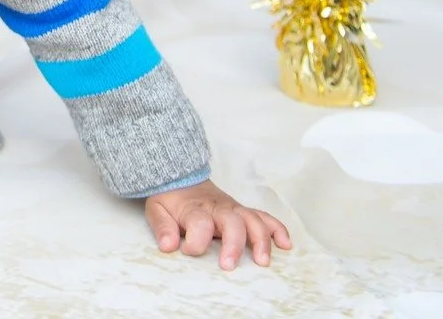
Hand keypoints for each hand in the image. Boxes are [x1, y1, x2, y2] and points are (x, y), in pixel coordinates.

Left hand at [144, 180, 291, 269]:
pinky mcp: (243, 211)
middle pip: (232, 221)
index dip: (195, 240)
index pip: (199, 223)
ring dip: (261, 240)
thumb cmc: (170, 198)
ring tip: (263, 262)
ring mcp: (233, 208)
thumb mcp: (156, 209)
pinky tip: (285, 244)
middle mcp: (218, 208)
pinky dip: (277, 229)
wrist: (181, 176)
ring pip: (253, 220)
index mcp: (194, 209)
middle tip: (229, 266)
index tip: (189, 251)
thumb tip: (168, 246)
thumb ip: (162, 227)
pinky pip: (264, 216)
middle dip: (233, 244)